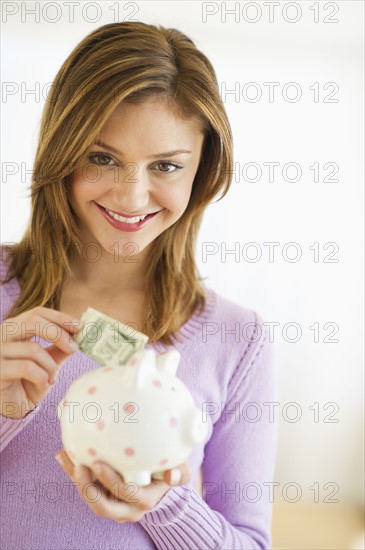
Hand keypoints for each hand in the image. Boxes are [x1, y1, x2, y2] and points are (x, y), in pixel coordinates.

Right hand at [0, 307, 81, 418]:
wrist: (14, 407)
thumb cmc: (29, 381)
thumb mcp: (49, 361)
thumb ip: (60, 346)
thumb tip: (79, 333)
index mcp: (15, 329)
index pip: (37, 313)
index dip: (59, 317)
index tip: (79, 326)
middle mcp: (2, 336)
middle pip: (33, 322)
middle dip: (58, 334)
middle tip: (73, 348)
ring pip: (33, 348)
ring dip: (50, 366)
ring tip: (52, 378)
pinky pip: (27, 367)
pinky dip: (41, 377)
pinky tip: (41, 385)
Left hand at [55, 449, 191, 522]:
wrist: (162, 482)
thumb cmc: (171, 471)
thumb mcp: (181, 470)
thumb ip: (180, 472)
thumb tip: (172, 476)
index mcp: (145, 501)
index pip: (125, 494)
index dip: (110, 481)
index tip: (98, 463)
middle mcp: (127, 508)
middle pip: (103, 506)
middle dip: (87, 488)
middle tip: (79, 466)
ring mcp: (114, 504)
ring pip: (91, 498)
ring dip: (77, 480)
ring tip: (66, 456)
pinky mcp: (103, 496)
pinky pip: (86, 487)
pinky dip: (74, 472)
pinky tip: (63, 454)